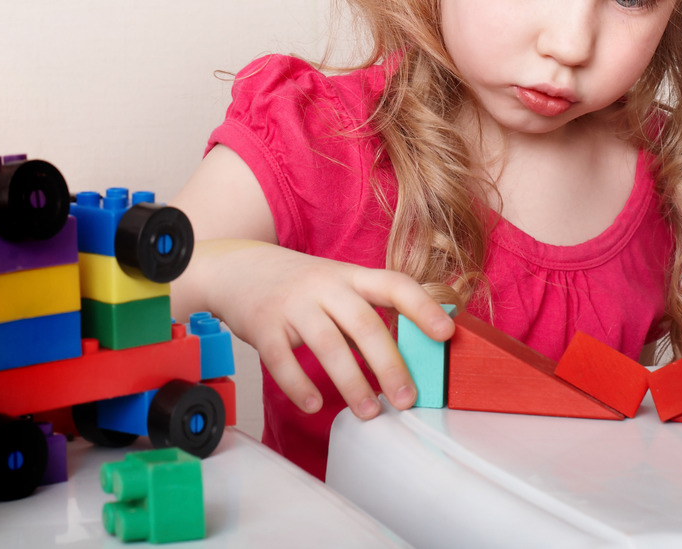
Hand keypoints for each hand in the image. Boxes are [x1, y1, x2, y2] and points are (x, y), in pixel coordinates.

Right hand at [193, 241, 454, 421]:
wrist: (234, 268)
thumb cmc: (298, 285)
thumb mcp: (336, 283)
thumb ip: (368, 311)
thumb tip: (413, 352)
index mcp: (349, 276)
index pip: (393, 284)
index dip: (422, 307)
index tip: (446, 333)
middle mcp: (323, 285)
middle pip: (364, 323)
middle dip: (389, 365)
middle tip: (407, 399)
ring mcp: (292, 304)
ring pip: (328, 345)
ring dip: (351, 383)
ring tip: (369, 412)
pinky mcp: (263, 325)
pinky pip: (282, 360)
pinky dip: (300, 386)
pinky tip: (315, 405)